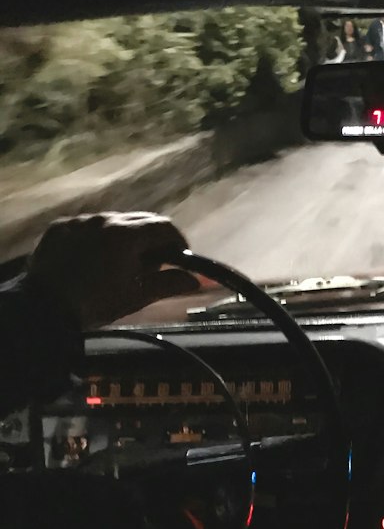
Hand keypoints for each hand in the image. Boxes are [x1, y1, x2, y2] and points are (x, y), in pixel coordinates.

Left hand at [25, 212, 200, 327]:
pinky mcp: (60, 227)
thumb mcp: (138, 295)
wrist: (43, 308)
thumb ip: (170, 283)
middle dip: (153, 238)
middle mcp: (104, 219)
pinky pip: (88, 227)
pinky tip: (94, 260)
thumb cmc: (97, 303)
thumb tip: (196, 280)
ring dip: (125, 237)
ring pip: (114, 222)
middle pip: (140, 220)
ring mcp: (79, 221)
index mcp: (126, 234)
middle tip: (154, 262)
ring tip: (121, 262)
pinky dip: (98, 239)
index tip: (179, 258)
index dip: (178, 241)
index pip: (164, 227)